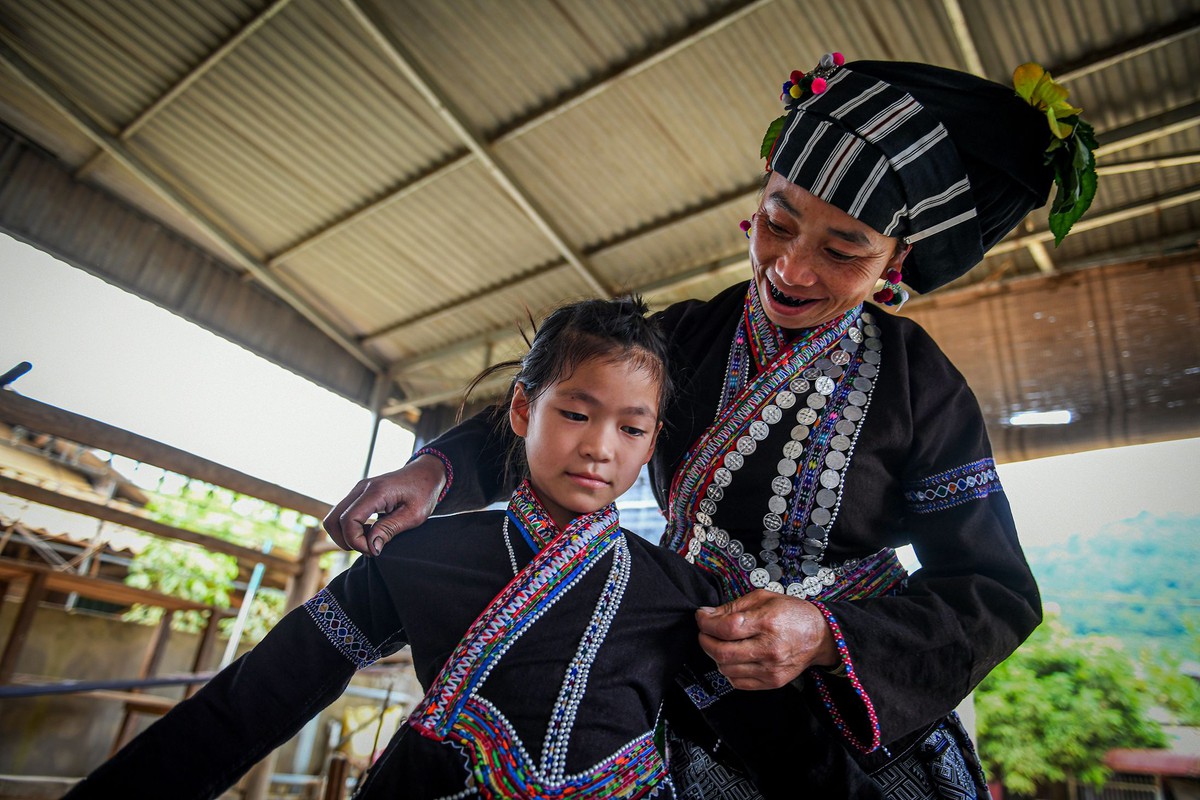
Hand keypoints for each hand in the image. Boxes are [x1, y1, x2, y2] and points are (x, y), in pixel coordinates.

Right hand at [322, 455, 446, 555]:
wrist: (426, 473)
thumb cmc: (424, 492)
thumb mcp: (414, 515)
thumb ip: (390, 529)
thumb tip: (371, 547)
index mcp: (376, 491)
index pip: (348, 520)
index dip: (356, 541)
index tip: (375, 550)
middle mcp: (361, 488)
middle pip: (333, 520)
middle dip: (346, 541)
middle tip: (370, 548)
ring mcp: (357, 491)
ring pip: (334, 519)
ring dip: (346, 536)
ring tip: (371, 541)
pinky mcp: (358, 496)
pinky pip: (343, 515)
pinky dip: (350, 529)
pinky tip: (370, 533)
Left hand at [695, 590, 838, 689]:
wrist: (820, 636)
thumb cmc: (793, 613)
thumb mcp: (764, 597)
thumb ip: (733, 606)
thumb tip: (708, 615)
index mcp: (767, 623)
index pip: (725, 628)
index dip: (706, 623)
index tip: (701, 617)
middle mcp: (769, 649)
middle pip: (721, 652)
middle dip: (705, 640)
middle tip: (705, 631)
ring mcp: (770, 669)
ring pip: (726, 669)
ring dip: (715, 655)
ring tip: (721, 643)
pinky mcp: (772, 682)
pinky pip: (737, 682)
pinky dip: (728, 670)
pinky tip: (733, 657)